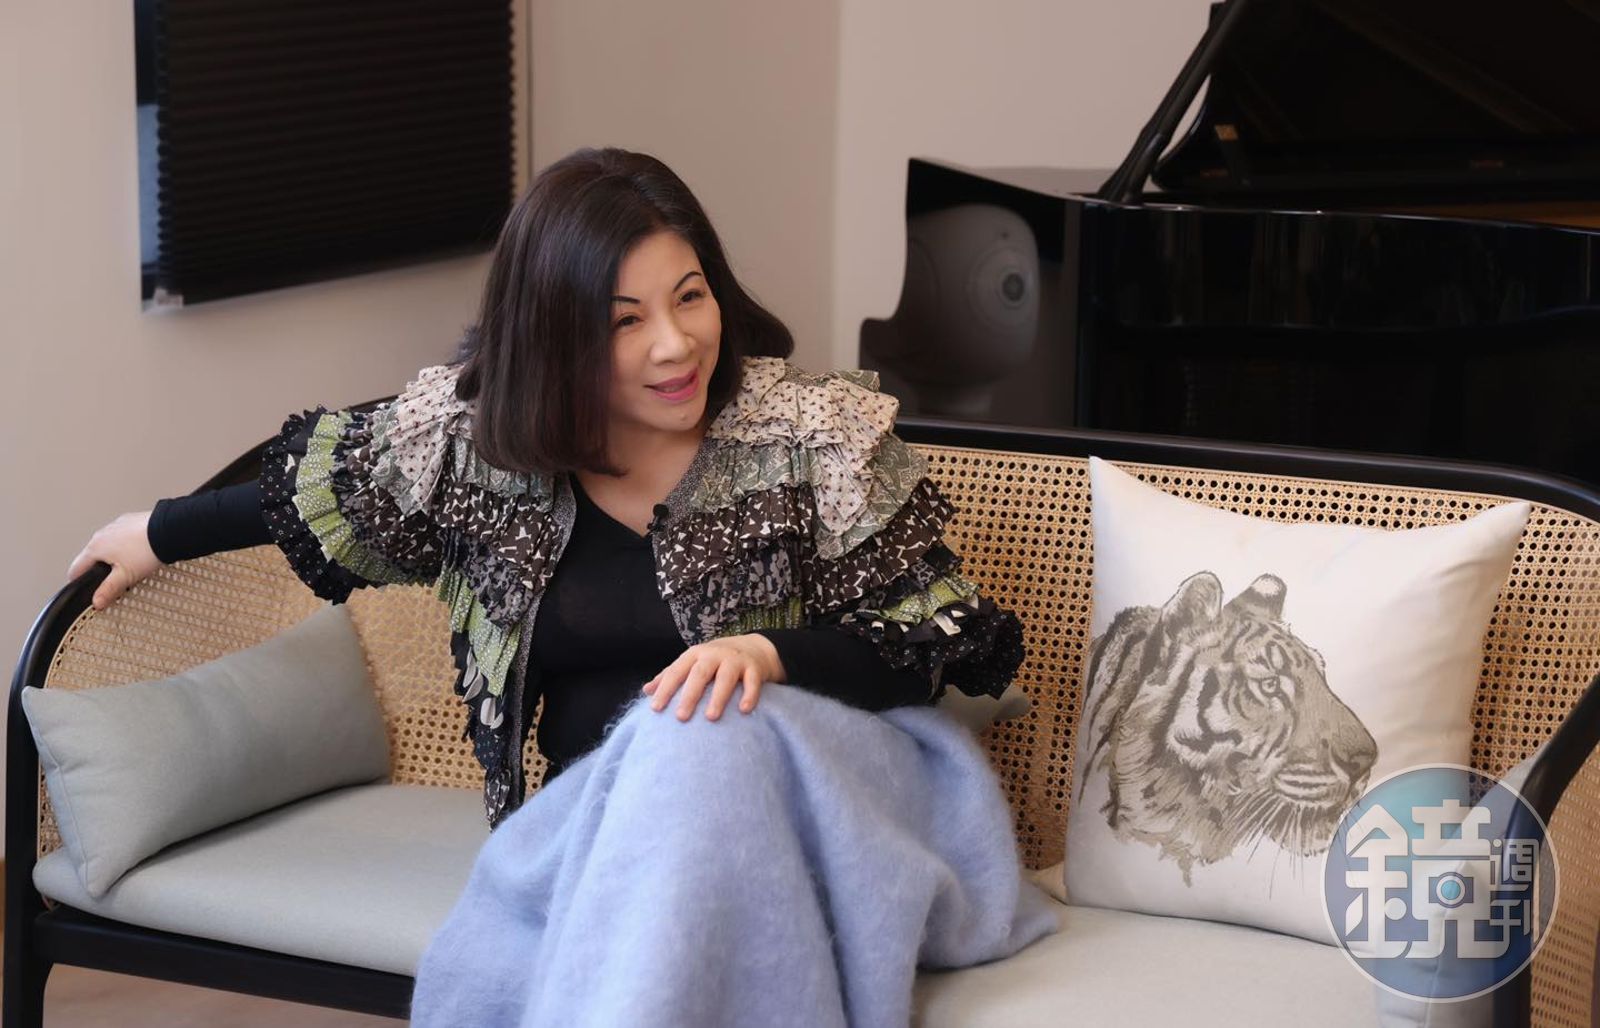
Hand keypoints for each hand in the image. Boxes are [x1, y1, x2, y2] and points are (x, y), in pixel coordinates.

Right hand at [67, 511, 163, 610]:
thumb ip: (108, 590)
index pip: (76, 568)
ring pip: (108, 546)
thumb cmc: (147, 551)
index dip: (77, 581)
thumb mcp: (125, 576)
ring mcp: (116, 526)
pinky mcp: (130, 521)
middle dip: (99, 571)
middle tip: (113, 582)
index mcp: (95, 547)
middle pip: (92, 557)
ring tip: (130, 568)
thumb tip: (96, 602)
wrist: (169, 530)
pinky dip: (126, 546)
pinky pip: (122, 537)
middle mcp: (102, 534)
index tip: (83, 589)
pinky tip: (139, 553)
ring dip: (113, 557)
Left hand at [642, 634, 785, 720]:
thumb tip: (646, 691)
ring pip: (725, 678)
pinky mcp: (754, 668)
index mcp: (695, 655)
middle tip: (681, 717)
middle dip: (689, 695)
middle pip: (699, 674)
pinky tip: (744, 710)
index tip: (655, 709)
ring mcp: (735, 660)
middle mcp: (714, 654)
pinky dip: (749, 695)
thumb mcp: (692, 663)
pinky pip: (752, 682)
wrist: (754, 648)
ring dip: (718, 697)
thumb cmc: (716, 660)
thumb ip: (671, 675)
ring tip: (710, 717)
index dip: (665, 689)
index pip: (676, 671)